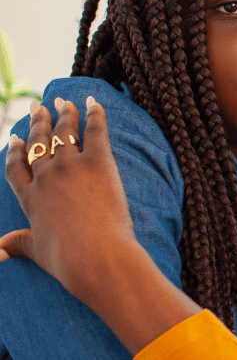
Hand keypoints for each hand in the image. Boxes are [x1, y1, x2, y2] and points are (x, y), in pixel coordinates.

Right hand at [2, 97, 139, 301]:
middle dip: (38, 121)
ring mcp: (69, 166)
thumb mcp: (34, 251)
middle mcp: (45, 177)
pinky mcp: (97, 162)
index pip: (16, 167)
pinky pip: (94, 130)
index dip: (16, 151)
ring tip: (64, 100)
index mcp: (29, 197)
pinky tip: (94, 101)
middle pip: (39, 142)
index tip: (16, 138)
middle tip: (38, 106)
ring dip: (64, 113)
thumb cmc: (67, 259)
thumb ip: (16, 245)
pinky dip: (95, 113)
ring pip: (64, 132)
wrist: (96, 256)